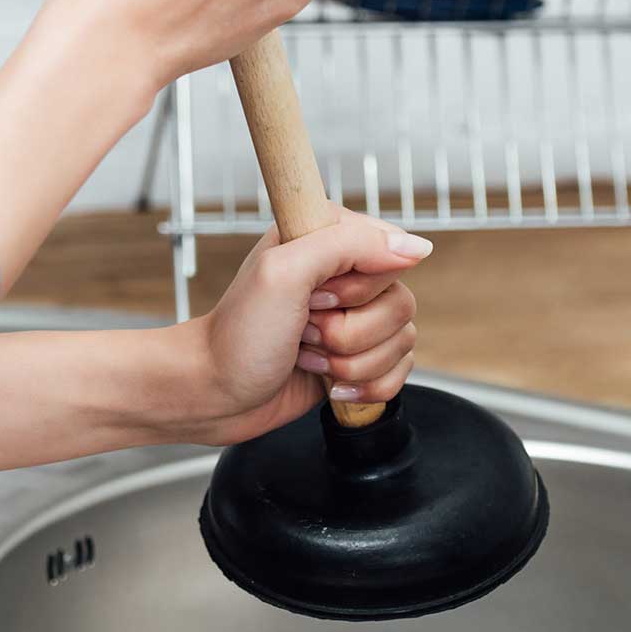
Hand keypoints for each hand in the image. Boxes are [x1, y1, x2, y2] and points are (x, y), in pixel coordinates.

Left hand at [175, 211, 430, 445]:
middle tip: (304, 329)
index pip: (390, 253)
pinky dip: (365, 386)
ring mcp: (354, 318)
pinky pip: (398, 373)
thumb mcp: (284, 272)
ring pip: (403, 342)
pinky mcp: (358, 357)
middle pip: (401, 304)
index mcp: (328, 237)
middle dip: (350, 332)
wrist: (213, 394)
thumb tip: (417, 246)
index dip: (357, 288)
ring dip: (351, 362)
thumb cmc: (238, 335)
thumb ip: (350, 246)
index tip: (314, 297)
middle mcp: (345, 274)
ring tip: (306, 355)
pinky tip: (327, 382)